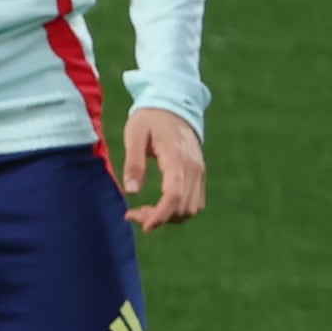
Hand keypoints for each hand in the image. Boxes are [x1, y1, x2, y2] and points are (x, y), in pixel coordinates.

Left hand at [116, 106, 204, 232]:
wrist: (173, 104)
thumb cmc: (149, 119)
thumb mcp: (135, 136)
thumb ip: (134, 163)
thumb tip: (132, 191)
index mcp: (177, 158)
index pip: (174, 195)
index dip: (161, 215)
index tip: (144, 226)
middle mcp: (194, 168)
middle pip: (183, 207)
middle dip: (158, 218)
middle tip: (132, 214)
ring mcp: (199, 171)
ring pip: (191, 208)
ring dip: (169, 217)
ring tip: (143, 211)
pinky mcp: (199, 174)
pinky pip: (195, 202)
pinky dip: (177, 211)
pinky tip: (158, 206)